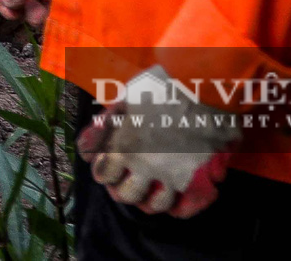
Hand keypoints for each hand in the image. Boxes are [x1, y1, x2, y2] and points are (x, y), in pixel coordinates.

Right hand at [0, 0, 72, 25]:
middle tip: (37, 13)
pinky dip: (62, 5)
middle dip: (29, 7)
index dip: (6, 1)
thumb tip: (8, 0)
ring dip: (46, 8)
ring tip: (53, 8)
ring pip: (45, 1)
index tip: (13, 15)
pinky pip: (63, 0)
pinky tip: (66, 3)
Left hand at [78, 66, 238, 217]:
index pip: (103, 175)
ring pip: (155, 205)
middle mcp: (144, 166)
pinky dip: (180, 207)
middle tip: (129, 181)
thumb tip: (91, 140)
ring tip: (153, 189)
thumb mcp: (125, 99)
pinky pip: (185, 205)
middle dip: (124, 188)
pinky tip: (177, 202)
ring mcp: (171, 174)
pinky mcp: (196, 176)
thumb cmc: (159, 85)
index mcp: (122, 146)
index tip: (109, 166)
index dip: (104, 170)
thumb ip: (109, 122)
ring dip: (152, 198)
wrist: (199, 84)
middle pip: (126, 196)